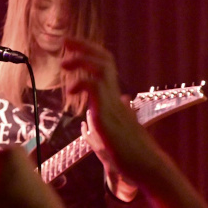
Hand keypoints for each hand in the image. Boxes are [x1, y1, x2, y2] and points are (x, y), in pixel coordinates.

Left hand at [61, 38, 158, 184]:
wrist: (143, 167)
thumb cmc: (126, 157)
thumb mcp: (103, 142)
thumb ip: (92, 131)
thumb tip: (84, 126)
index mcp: (113, 99)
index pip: (104, 67)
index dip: (89, 54)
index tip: (71, 47)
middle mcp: (114, 96)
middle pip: (104, 59)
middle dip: (84, 46)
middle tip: (65, 40)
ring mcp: (113, 103)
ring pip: (101, 68)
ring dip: (81, 60)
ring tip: (64, 63)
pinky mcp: (108, 113)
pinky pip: (96, 87)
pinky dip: (82, 83)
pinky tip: (71, 92)